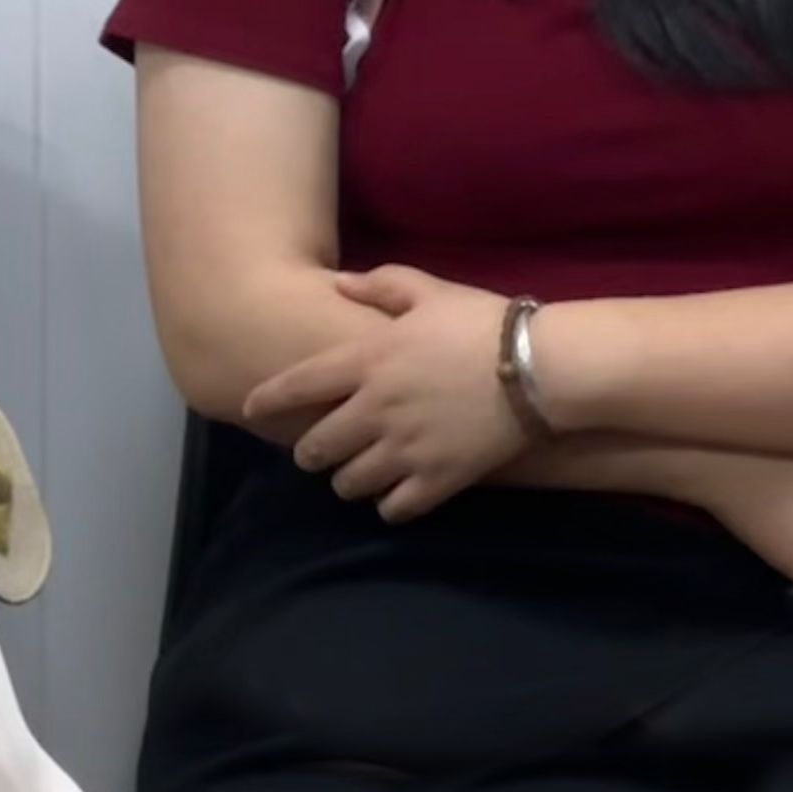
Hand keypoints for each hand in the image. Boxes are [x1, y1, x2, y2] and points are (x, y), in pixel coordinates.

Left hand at [241, 267, 529, 520]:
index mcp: (365, 363)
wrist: (543, 367)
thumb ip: (381, 287)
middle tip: (316, 451)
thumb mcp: (429, 291)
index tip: (249, 409)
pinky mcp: (438, 478)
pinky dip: (388, 506)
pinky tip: (394, 496)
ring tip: (356, 475)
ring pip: (349, 483)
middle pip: (315, 448)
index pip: (295, 387)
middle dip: (309, 453)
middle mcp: (374, 410)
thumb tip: (339, 284)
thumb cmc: (484, 323)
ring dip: (347, 480)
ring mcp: (405, 449)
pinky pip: (394, 507)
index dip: (266, 400)